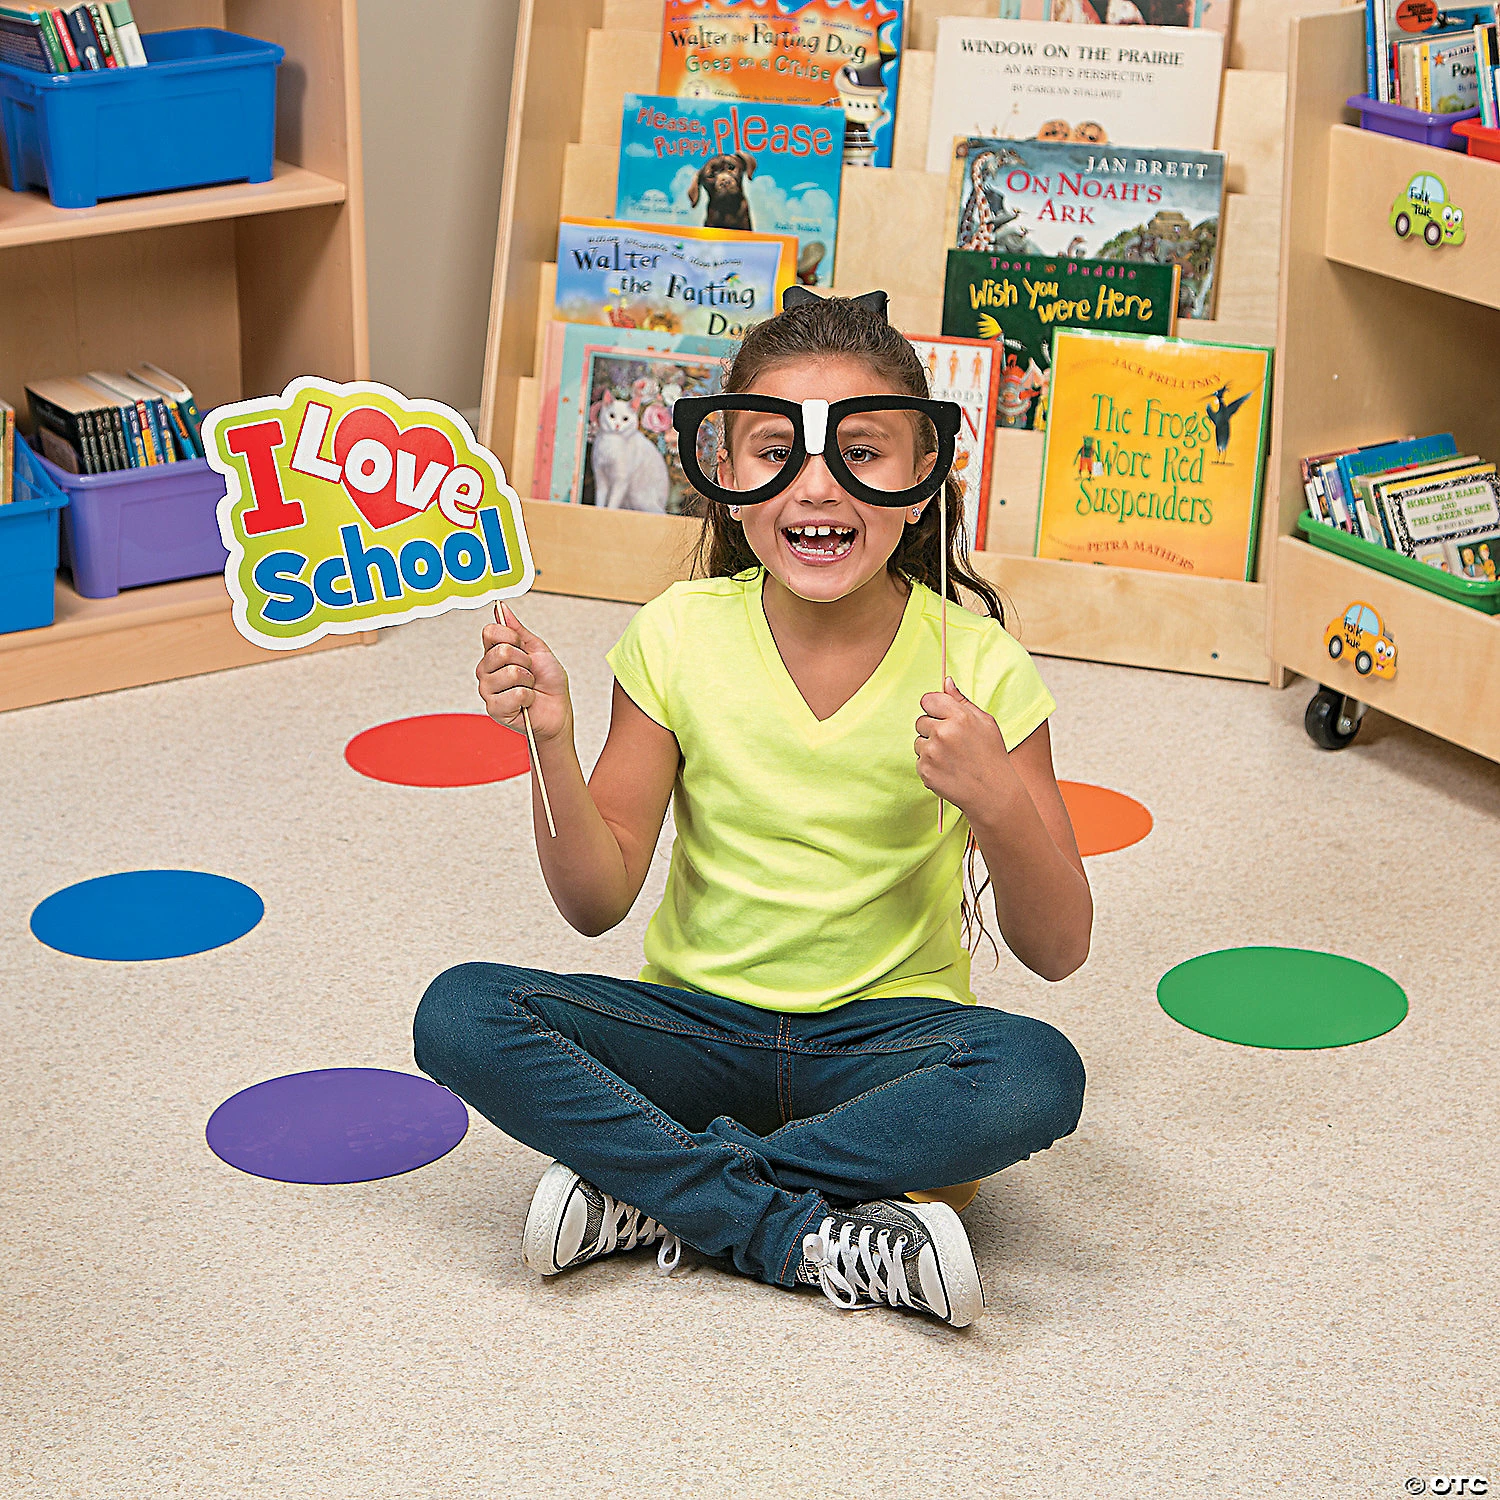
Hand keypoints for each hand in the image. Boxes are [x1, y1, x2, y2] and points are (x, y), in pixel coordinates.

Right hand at [477, 605, 571, 741]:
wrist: (558, 710)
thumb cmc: (549, 682)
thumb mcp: (538, 649)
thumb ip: (517, 630)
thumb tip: (501, 608)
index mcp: (494, 653)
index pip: (490, 632)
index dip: (511, 637)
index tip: (523, 647)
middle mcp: (487, 670)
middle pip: (500, 651)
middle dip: (525, 661)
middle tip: (530, 672)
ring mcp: (488, 690)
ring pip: (509, 673)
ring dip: (528, 680)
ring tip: (529, 687)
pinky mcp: (494, 708)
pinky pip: (514, 694)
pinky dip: (528, 697)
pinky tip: (527, 701)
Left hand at [915, 678, 1018, 816]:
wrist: (992, 793)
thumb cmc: (991, 755)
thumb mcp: (985, 723)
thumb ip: (962, 701)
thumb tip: (946, 681)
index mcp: (959, 717)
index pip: (928, 700)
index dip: (933, 709)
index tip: (941, 718)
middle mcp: (943, 733)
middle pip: (920, 721)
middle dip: (932, 730)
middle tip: (952, 744)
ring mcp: (932, 753)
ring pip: (918, 742)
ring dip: (929, 748)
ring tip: (951, 759)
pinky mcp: (925, 770)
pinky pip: (919, 760)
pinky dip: (929, 765)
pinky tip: (947, 770)